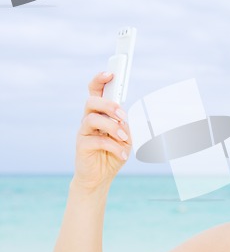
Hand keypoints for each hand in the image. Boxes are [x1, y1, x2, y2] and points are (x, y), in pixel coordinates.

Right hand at [72, 72, 131, 191]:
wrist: (100, 177)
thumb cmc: (113, 153)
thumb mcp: (126, 138)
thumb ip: (125, 125)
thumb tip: (124, 118)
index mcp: (100, 113)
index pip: (96, 91)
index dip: (100, 79)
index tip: (110, 73)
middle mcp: (89, 118)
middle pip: (92, 100)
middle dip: (109, 104)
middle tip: (122, 116)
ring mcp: (84, 131)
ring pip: (93, 118)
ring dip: (112, 127)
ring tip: (124, 139)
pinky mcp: (81, 145)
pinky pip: (97, 140)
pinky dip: (113, 147)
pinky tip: (122, 154)